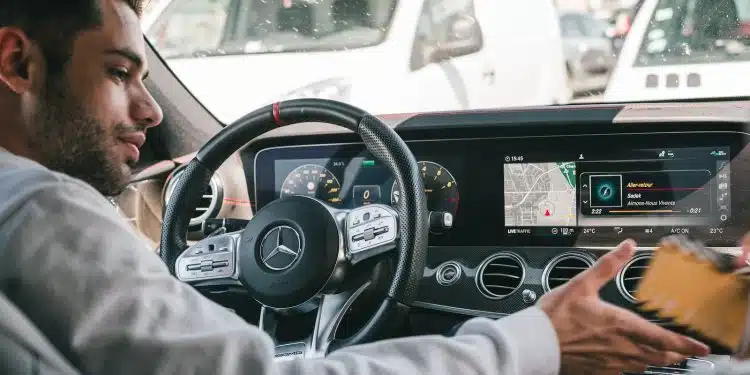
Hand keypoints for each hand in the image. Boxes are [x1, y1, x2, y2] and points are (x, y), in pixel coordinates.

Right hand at [538, 239, 709, 374]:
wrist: (535, 343)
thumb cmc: (555, 317)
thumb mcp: (582, 284)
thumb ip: (608, 266)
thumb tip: (627, 247)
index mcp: (620, 325)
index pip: (663, 339)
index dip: (686, 345)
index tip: (700, 348)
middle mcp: (620, 347)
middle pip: (658, 357)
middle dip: (675, 355)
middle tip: (684, 352)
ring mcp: (610, 362)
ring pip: (643, 366)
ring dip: (656, 361)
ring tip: (662, 356)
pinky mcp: (597, 370)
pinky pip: (623, 373)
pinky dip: (633, 367)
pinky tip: (630, 363)